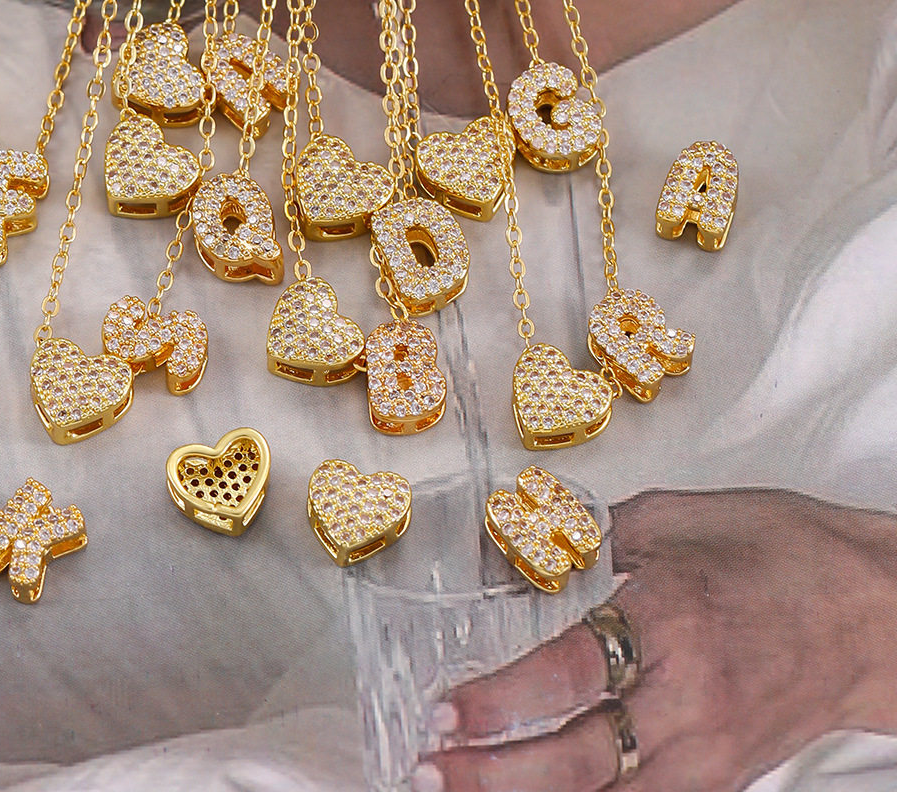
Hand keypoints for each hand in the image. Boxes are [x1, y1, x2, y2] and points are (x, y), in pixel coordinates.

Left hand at [416, 489, 896, 790]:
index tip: (446, 711)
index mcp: (673, 615)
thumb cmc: (781, 553)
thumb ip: (594, 535)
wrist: (873, 613)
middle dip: (495, 773)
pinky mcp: (726, 777)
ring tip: (462, 791)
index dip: (501, 700)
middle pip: (581, 756)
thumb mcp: (677, 518)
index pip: (570, 672)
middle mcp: (692, 694)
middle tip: (429, 769)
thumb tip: (522, 543)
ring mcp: (712, 747)